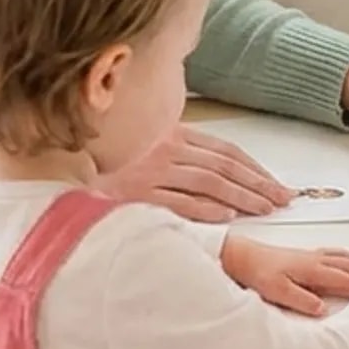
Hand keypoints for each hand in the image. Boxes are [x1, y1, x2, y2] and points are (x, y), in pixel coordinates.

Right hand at [93, 124, 294, 221]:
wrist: (65, 165)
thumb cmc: (112, 154)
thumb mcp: (148, 139)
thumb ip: (181, 144)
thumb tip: (219, 160)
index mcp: (172, 132)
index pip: (226, 151)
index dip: (255, 168)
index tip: (277, 184)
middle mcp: (166, 148)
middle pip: (224, 167)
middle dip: (258, 184)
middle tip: (283, 199)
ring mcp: (151, 171)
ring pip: (209, 183)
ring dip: (241, 196)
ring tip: (264, 208)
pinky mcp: (136, 193)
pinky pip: (178, 201)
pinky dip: (204, 208)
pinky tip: (226, 216)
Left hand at [221, 236, 348, 316]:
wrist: (243, 256)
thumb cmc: (259, 272)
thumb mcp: (278, 291)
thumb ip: (302, 299)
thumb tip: (322, 308)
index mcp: (312, 268)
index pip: (344, 278)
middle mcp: (315, 259)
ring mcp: (311, 254)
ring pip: (343, 256)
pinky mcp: (305, 254)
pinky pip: (335, 252)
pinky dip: (347, 256)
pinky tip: (345, 260)